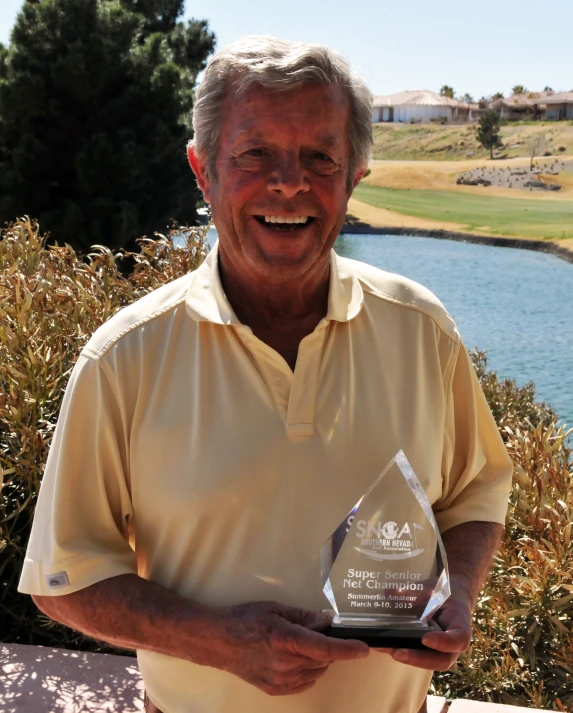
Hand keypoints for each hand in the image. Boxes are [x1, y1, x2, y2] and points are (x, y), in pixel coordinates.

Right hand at [215, 601, 368, 695]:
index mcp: (286, 639)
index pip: (325, 649)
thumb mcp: (276, 609)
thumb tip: (327, 621)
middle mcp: (285, 664)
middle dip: (329, 648)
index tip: (364, 649)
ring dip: (318, 659)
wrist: (218, 641)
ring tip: (301, 643)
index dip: (348, 649)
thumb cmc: (245, 619)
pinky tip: (296, 658)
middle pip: (322, 661)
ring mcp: (280, 680)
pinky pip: (303, 682)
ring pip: (315, 672)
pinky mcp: (274, 690)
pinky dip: (308, 671)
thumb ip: (304, 617)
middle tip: (318, 632)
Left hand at [375, 595, 471, 670]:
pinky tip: (384, 646)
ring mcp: (443, 650)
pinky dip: (403, 652)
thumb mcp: (434, 588)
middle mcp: (454, 643)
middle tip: (398, 653)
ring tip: (386, 649)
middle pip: (442, 660)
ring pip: (430, 662)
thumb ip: (415, 592)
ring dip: (408, 658)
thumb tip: (389, 592)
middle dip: (419, 659)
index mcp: (460, 624)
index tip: (425, 639)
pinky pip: (420, 655)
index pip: (459, 639)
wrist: (454, 597)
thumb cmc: (445, 593)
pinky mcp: (431, 650)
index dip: (444, 643)